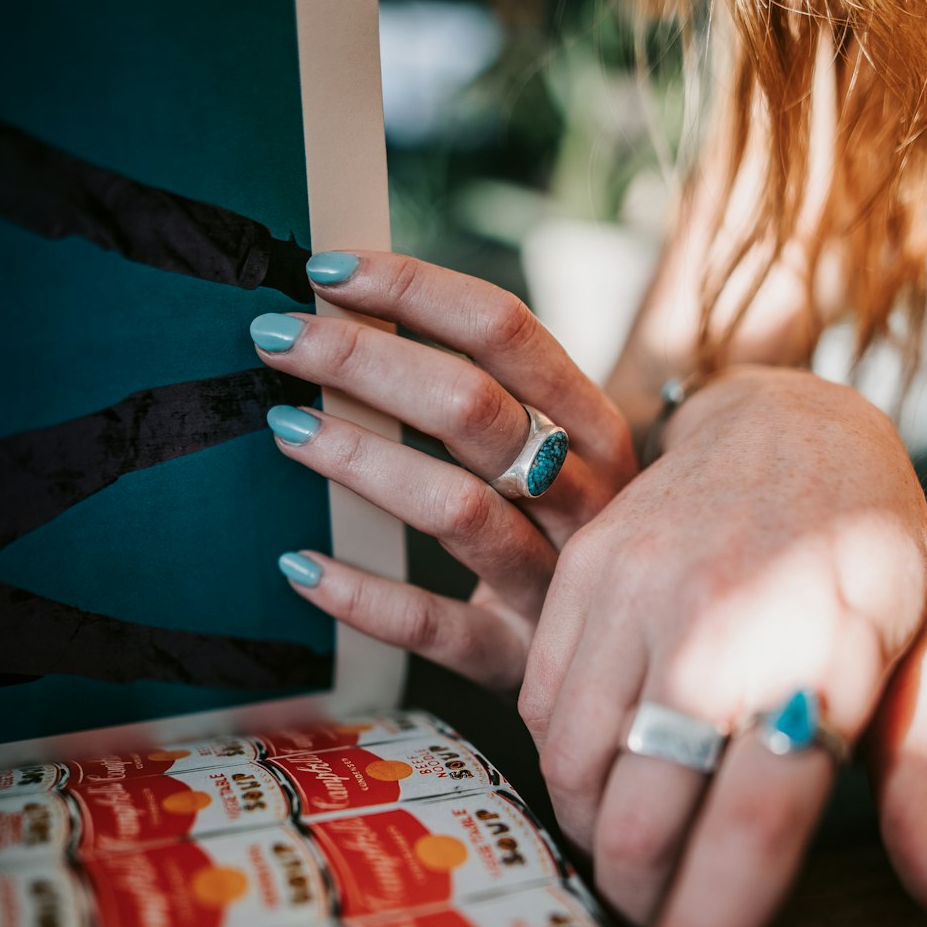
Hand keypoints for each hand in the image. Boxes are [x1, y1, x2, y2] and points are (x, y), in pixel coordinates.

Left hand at [249, 250, 637, 687]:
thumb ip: (490, 398)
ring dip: (361, 459)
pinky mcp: (514, 657)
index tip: (326, 269)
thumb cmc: (568, 530)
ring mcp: (554, 583)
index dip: (413, 291)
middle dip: (365, 361)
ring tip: (286, 427)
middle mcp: (587, 500)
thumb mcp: (556, 453)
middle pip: (474, 411)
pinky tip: (299, 564)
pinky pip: (433, 626)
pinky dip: (361, 594)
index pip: (507, 333)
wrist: (649, 644)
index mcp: (593, 430)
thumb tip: (354, 315)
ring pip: (456, 510)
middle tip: (277, 339)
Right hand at [518, 365, 926, 926]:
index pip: (749, 840)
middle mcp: (716, 633)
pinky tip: (616, 748)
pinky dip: (569, 763)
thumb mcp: (920, 661)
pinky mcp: (581, 578)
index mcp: (818, 667)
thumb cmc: (867, 553)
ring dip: (604, 830)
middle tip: (670, 900)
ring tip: (650, 814)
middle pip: (642, 826)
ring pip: (578, 775)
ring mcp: (634, 599)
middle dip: (644, 897)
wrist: (788, 419)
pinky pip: (539, 713)